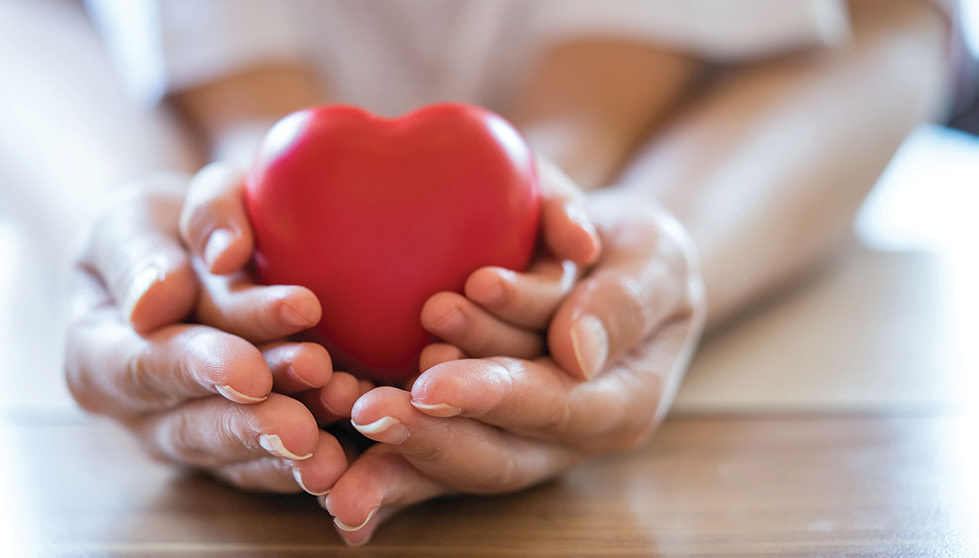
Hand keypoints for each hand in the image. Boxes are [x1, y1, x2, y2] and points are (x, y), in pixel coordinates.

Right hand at [64, 174, 347, 494]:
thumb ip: (140, 252)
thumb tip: (156, 300)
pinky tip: (356, 446)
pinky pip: (276, 464)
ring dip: (297, 437)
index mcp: (98, 356)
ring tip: (347, 410)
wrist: (192, 257)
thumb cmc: (158, 232)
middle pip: (196, 426)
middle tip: (308, 419)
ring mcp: (192, 437)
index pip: (147, 367)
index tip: (251, 372)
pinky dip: (315, 455)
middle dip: (255, 423)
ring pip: (241, 453)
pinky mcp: (243, 448)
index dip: (199, 371)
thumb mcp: (133, 218)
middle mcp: (140, 413)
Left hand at [325, 190, 704, 544]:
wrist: (618, 269)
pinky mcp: (482, 425)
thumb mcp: (657, 261)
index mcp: (619, 404)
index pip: (555, 408)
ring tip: (339, 404)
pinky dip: (384, 458)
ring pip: (456, 461)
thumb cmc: (643, 256)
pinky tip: (329, 457)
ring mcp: (521, 437)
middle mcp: (566, 437)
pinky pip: (432, 447)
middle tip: (364, 409)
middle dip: (429, 436)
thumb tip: (577, 354)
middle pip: (497, 456)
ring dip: (397, 445)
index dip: (494, 398)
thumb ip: (624, 303)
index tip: (431, 380)